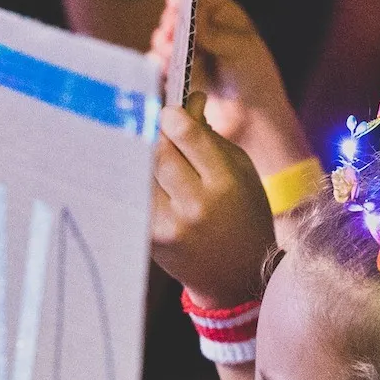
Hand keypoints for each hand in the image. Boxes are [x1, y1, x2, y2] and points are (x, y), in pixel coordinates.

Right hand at [150, 0, 310, 173]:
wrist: (253, 120)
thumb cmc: (255, 79)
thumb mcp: (240, 50)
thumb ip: (214, 33)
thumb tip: (190, 17)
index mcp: (221, 14)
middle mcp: (201, 29)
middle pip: (175, 15)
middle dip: (170, 22)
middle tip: (172, 32)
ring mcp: (187, 52)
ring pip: (164, 38)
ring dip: (163, 43)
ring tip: (170, 52)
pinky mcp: (177, 75)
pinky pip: (160, 64)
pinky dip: (160, 64)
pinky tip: (166, 69)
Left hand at [150, 98, 276, 308]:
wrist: (238, 278)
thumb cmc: (243, 216)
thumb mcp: (241, 172)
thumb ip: (212, 138)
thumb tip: (187, 101)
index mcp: (225, 183)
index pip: (186, 134)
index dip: (172, 115)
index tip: (168, 111)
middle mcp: (197, 205)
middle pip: (158, 151)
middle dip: (154, 134)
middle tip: (152, 126)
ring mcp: (170, 225)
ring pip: (142, 173)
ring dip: (141, 156)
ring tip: (144, 149)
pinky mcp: (152, 240)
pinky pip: (136, 197)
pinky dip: (136, 181)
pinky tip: (138, 175)